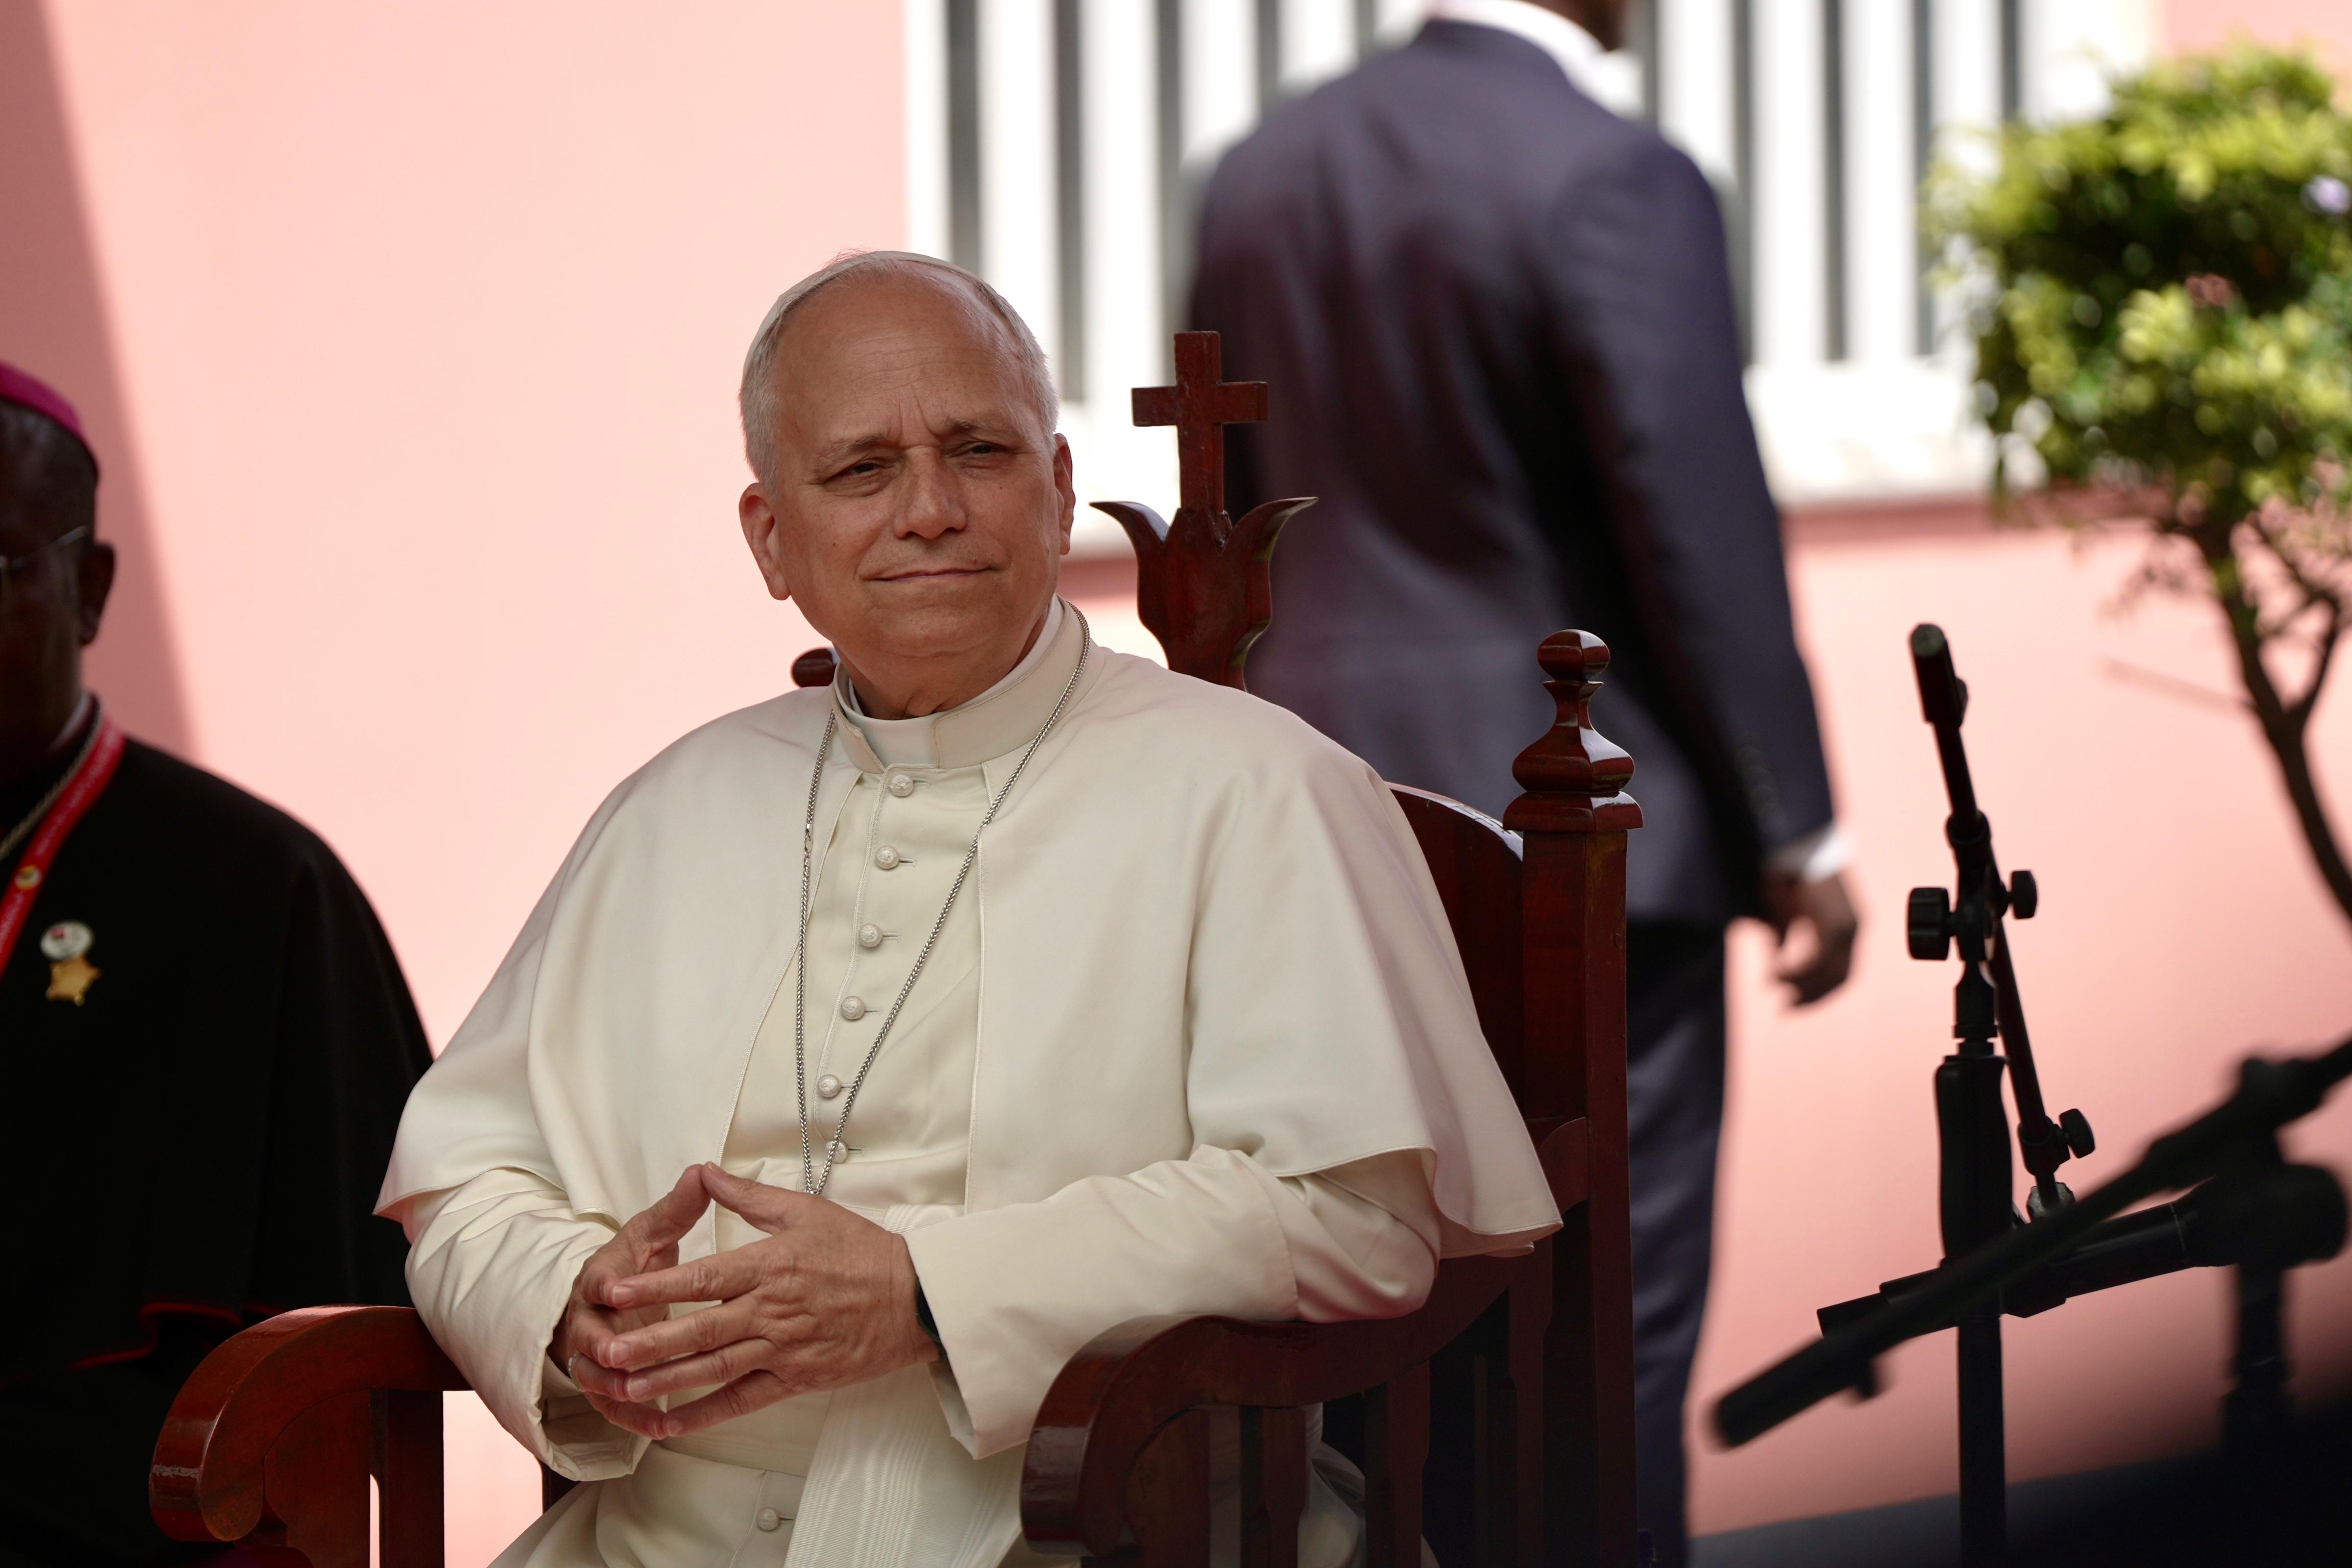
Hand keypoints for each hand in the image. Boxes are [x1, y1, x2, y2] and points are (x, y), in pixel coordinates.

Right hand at [550, 1167, 710, 1436]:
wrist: (610, 1298)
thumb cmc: (635, 1264)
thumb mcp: (652, 1233)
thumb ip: (677, 1209)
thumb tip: (701, 1172)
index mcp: (601, 1276)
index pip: (596, 1279)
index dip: (605, 1284)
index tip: (614, 1288)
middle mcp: (590, 1319)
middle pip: (590, 1335)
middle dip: (604, 1343)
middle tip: (619, 1352)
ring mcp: (594, 1356)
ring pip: (600, 1376)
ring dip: (618, 1386)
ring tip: (642, 1396)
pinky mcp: (606, 1384)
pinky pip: (617, 1406)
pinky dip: (636, 1418)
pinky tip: (662, 1427)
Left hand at [587, 1163, 935, 1439]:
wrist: (914, 1297)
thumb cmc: (861, 1250)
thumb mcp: (806, 1210)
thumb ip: (749, 1195)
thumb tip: (706, 1173)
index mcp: (770, 1265)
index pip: (704, 1278)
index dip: (657, 1285)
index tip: (617, 1290)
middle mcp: (772, 1309)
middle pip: (701, 1329)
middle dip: (650, 1340)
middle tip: (606, 1349)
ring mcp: (784, 1347)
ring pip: (716, 1367)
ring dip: (668, 1378)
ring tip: (626, 1386)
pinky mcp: (797, 1377)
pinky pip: (744, 1399)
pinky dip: (707, 1413)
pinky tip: (673, 1422)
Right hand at [1762, 867, 1858, 1005]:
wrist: (1791, 843)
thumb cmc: (1787, 871)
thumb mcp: (1786, 908)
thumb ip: (1785, 933)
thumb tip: (1777, 955)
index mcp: (1849, 925)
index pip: (1843, 972)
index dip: (1820, 992)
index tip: (1793, 1000)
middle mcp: (1853, 928)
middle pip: (1839, 979)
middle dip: (1812, 996)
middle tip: (1785, 1008)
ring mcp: (1845, 926)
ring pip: (1829, 973)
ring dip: (1801, 986)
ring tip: (1775, 987)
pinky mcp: (1830, 922)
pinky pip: (1818, 960)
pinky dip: (1796, 971)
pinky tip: (1775, 972)